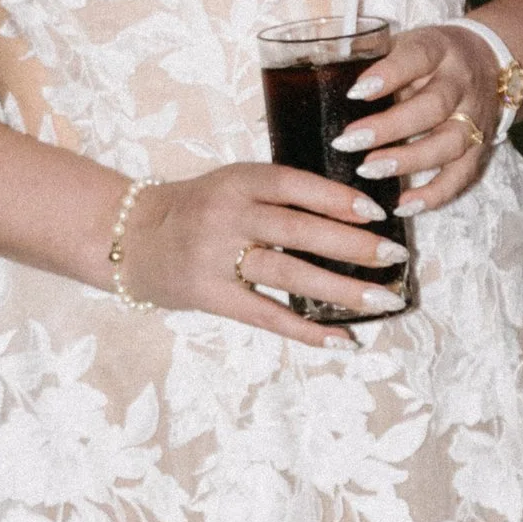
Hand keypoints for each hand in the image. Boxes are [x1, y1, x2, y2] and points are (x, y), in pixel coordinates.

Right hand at [120, 160, 409, 350]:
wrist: (127, 237)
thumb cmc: (196, 209)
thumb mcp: (231, 184)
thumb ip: (279, 194)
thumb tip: (353, 214)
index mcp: (236, 181)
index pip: (293, 185)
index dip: (336, 198)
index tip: (377, 212)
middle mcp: (226, 215)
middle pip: (298, 230)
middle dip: (353, 246)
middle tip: (396, 257)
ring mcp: (215, 257)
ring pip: (288, 273)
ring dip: (340, 289)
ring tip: (382, 299)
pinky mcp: (209, 295)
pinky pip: (265, 314)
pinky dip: (306, 329)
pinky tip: (341, 340)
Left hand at [335, 23, 502, 214]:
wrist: (490, 60)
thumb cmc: (429, 57)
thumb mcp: (404, 44)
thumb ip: (369, 60)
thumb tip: (310, 82)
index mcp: (438, 49)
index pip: (417, 58)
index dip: (387, 76)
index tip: (354, 92)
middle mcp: (461, 83)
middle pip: (433, 107)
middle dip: (389, 128)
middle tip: (348, 142)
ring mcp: (475, 117)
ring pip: (450, 144)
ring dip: (408, 162)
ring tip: (367, 171)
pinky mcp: (480, 148)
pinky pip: (462, 176)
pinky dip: (434, 195)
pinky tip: (402, 206)